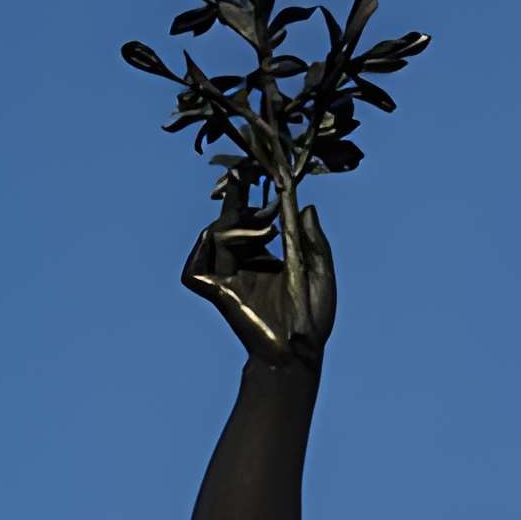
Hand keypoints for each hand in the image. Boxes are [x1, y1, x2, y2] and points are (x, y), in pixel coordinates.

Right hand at [182, 194, 335, 364]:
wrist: (296, 350)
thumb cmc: (311, 320)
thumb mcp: (320, 272)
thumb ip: (313, 239)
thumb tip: (306, 205)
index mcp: (264, 260)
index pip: (250, 220)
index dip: (247, 194)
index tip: (251, 169)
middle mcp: (241, 265)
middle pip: (229, 220)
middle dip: (241, 200)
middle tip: (256, 190)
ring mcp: (224, 276)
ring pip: (217, 232)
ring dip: (242, 225)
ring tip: (267, 231)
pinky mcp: (211, 288)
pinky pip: (199, 257)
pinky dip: (215, 242)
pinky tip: (238, 242)